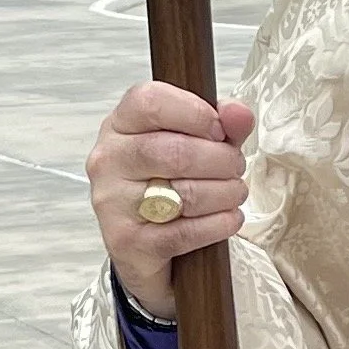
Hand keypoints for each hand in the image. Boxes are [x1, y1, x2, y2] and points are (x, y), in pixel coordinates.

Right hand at [86, 81, 254, 313]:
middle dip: (222, 161)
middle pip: (175, 152)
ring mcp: (113, 202)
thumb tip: (240, 113)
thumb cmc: (168, 183)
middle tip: (236, 168)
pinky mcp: (128, 242)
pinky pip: (186, 232)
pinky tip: (228, 219)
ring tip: (234, 194)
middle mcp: (109, 160)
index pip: (150, 102)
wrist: (142, 246)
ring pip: (185, 194)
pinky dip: (219, 224)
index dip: (196, 113)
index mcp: (120, 125)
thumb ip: (222, 124)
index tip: (220, 131)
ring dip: (226, 194)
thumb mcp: (196, 144)